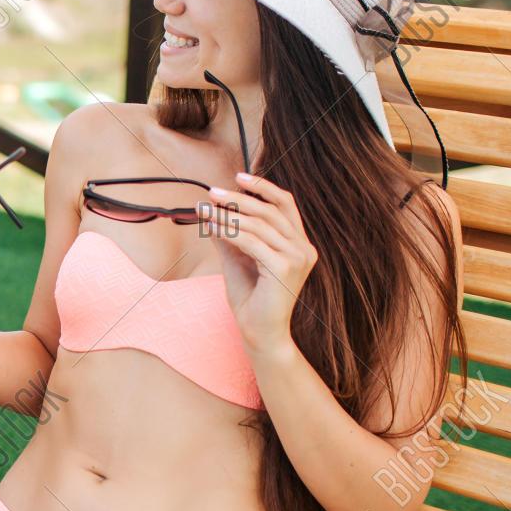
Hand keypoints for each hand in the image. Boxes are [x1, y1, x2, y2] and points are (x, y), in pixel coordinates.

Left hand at [201, 170, 316, 353]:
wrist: (259, 332)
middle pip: (270, 211)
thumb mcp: (238, 260)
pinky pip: (252, 241)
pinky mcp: (285, 267)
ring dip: (229, 214)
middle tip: (213, 192)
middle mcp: (303, 248)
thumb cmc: (250, 299)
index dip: (263, 188)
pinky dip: (230, 231)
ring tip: (206, 209)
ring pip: (260, 224)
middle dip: (239, 198)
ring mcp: (298, 258)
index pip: (286, 205)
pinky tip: (212, 227)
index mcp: (299, 244)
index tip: (238, 177)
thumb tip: (211, 212)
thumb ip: (230, 236)